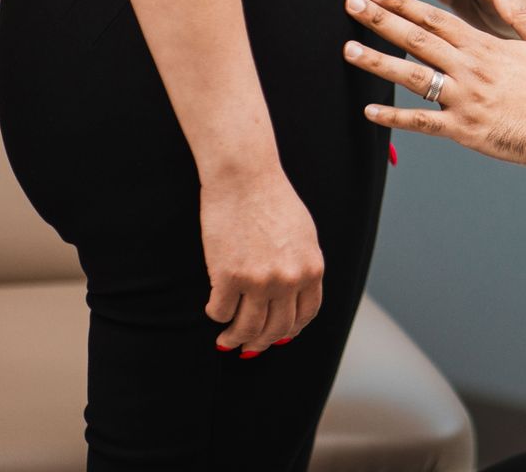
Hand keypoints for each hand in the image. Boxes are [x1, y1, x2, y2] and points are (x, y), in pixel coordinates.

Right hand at [201, 172, 322, 356]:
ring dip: (235, 338)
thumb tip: (294, 296)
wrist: (245, 178)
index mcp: (311, 269)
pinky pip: (220, 311)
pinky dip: (216, 314)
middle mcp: (288, 280)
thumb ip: (302, 266)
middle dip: (262, 343)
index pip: (305, 315)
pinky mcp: (227, 276)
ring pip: (247, 328)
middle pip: (277, 328)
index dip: (291, 331)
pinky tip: (214, 309)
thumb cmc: (273, 200)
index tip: (279, 337)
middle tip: (249, 347)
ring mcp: (258, 281)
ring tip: (226, 340)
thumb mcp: (303, 236)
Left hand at [345, 0, 525, 171]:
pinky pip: (422, 123)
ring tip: (348, 48)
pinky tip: (368, 111)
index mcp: (487, 46)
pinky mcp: (464, 129)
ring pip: (411, 76)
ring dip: (377, 61)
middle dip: (381, 20)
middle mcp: (469, 69)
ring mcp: (464, 99)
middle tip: (351, 4)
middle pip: (417, 39)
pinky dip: (393, 117)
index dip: (404, 3)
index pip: (437, 19)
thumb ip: (521, 14)